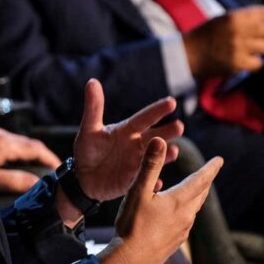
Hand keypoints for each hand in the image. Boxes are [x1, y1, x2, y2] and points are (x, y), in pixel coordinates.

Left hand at [0, 127, 61, 193]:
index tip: (61, 169)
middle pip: (30, 144)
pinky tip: (21, 164)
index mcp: (4, 143)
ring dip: (32, 154)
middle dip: (44, 156)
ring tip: (41, 169)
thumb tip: (38, 184)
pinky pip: (11, 144)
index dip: (51, 159)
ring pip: (21, 143)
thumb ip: (16, 181)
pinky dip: (20, 153)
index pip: (36, 148)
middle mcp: (1, 135)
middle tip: (54, 171)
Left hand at [72, 79, 184, 203]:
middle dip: (167, 132)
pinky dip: (151, 181)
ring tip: (174, 151)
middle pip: (154, 137)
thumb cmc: (88, 149)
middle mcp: (137, 145)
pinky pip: (145, 180)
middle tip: (179, 126)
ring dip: (164, 155)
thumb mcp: (89, 129)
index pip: (144, 118)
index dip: (157, 110)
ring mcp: (138, 163)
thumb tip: (92, 81)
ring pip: (154, 157)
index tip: (171, 102)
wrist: (83, 177)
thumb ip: (93, 107)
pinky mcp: (135, 181)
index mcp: (128, 130)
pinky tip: (157, 182)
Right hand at [98, 138, 222, 263]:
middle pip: (200, 195)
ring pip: (194, 209)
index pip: (200, 180)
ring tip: (197, 191)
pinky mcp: (175, 242)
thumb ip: (150, 165)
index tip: (220, 160)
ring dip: (196, 197)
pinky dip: (186, 212)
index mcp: (179, 201)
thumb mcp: (138, 191)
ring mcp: (182, 231)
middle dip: (205, 181)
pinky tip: (179, 216)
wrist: (130, 261)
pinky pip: (185, 223)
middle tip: (210, 172)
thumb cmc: (132, 225)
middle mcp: (185, 216)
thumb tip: (161, 140)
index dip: (210, 169)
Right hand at [183, 6, 263, 79]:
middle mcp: (238, 31)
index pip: (262, 13)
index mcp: (234, 17)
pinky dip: (255, 61)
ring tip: (257, 47)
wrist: (190, 53)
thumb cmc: (207, 35)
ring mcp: (238, 48)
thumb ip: (243, 18)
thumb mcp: (223, 19)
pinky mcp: (237, 63)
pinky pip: (258, 63)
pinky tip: (248, 59)